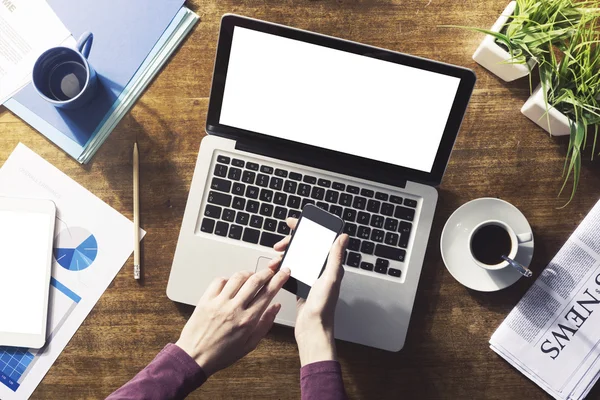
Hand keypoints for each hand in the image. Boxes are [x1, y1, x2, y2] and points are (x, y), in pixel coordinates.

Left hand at [176, 265, 290, 375]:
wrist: (195, 357)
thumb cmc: (221, 354)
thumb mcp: (250, 344)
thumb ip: (265, 324)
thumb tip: (276, 307)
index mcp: (248, 320)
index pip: (268, 293)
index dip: (279, 279)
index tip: (284, 272)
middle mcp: (234, 309)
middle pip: (255, 280)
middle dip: (267, 272)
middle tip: (270, 270)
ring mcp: (219, 303)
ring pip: (238, 277)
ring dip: (248, 273)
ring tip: (251, 277)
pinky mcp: (206, 300)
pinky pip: (219, 280)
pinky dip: (228, 279)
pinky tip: (230, 285)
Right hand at [271, 218, 348, 365]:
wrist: (312, 330)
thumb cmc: (323, 308)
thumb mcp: (330, 278)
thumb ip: (335, 257)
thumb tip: (343, 237)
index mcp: (330, 266)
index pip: (318, 241)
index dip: (305, 230)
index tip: (293, 223)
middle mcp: (321, 270)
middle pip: (304, 248)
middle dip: (290, 243)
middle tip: (280, 245)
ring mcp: (310, 278)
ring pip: (295, 259)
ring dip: (284, 256)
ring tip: (275, 260)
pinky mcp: (301, 286)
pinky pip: (290, 272)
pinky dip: (282, 268)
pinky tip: (276, 270)